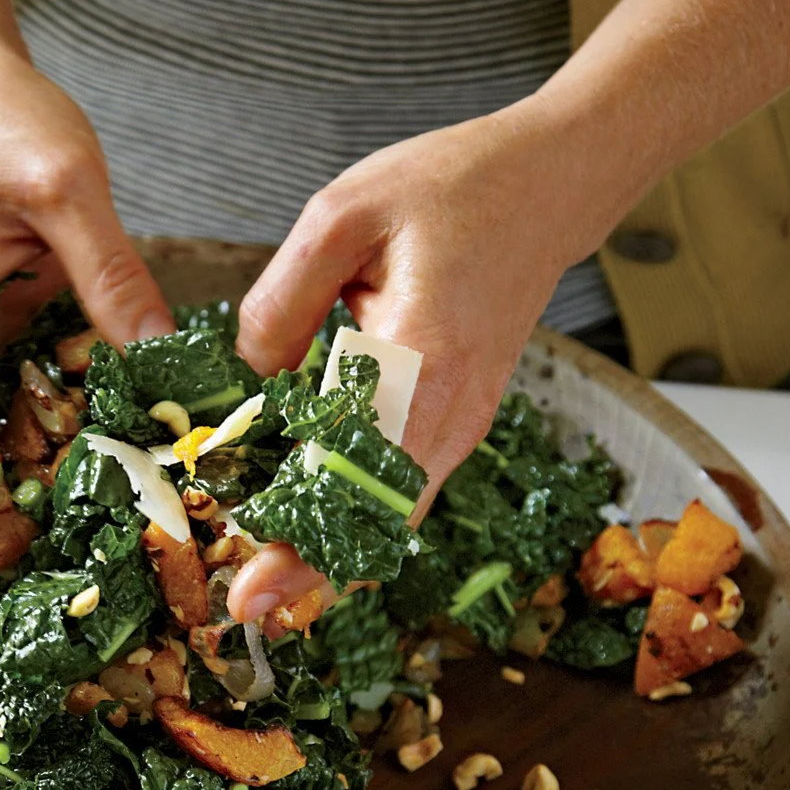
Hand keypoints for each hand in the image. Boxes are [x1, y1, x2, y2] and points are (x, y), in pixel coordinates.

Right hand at [0, 37, 174, 592]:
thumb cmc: (0, 119)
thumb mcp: (67, 187)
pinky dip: (74, 438)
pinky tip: (126, 471)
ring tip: (100, 548)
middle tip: (43, 589)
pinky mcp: (15, 334)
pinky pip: (41, 400)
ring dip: (35, 494)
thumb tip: (167, 372)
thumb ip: (113, 278)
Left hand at [227, 100, 594, 622]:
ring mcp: (462, 423)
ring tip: (266, 574)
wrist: (545, 186)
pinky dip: (357, 516)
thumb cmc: (453, 190)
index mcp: (422, 359)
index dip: (299, 544)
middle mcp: (451, 412)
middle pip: (376, 522)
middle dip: (308, 570)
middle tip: (244, 603)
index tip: (250, 591)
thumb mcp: (342, 214)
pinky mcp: (457, 421)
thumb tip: (250, 375)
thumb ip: (281, 299)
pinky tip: (309, 526)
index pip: (351, 480)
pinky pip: (403, 488)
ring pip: (392, 515)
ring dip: (331, 548)